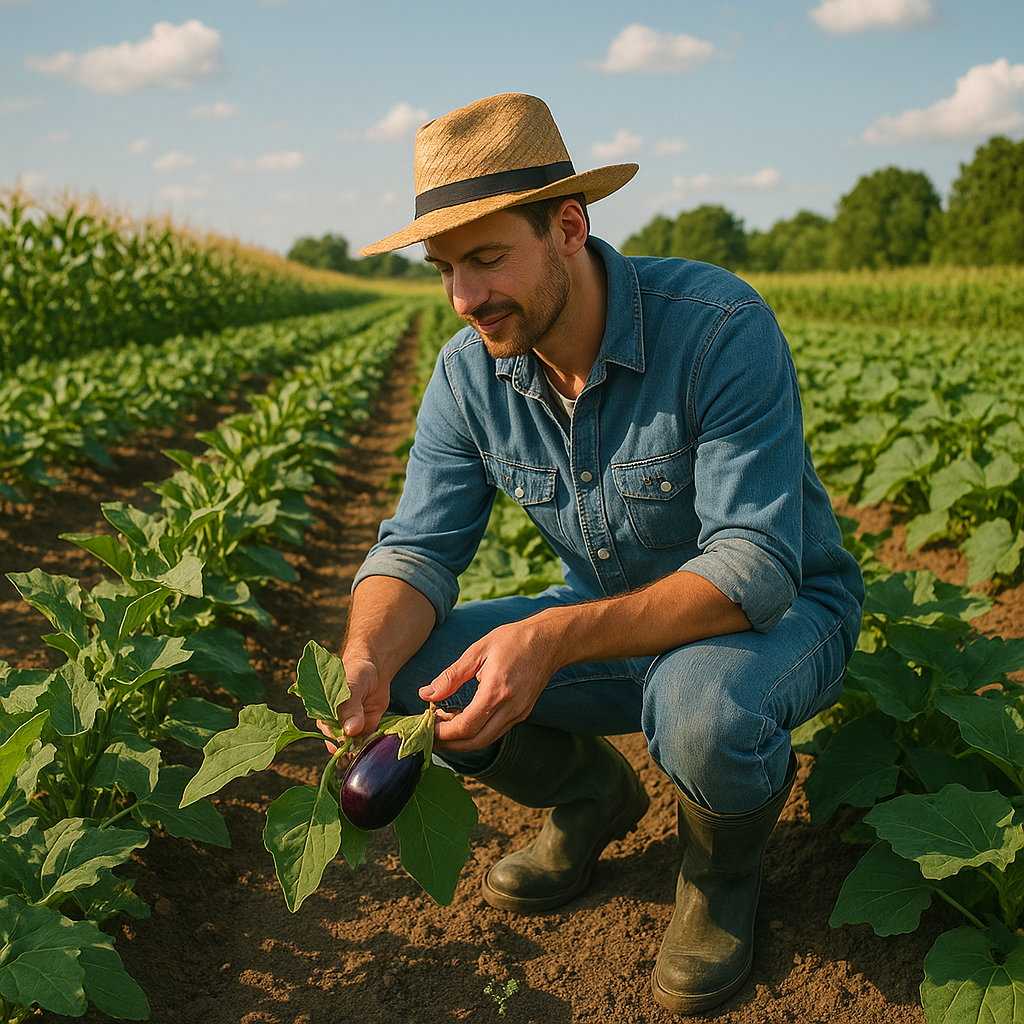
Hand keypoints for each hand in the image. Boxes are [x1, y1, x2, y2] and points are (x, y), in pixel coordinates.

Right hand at [315, 656, 390, 752]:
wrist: (373, 670)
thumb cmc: (356, 674)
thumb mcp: (351, 687)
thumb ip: (350, 708)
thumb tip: (351, 730)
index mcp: (324, 715)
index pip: (329, 734)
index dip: (339, 740)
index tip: (351, 738)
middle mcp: (335, 725)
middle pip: (340, 746)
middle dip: (350, 750)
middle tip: (361, 746)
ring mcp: (350, 730)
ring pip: (353, 748)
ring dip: (360, 751)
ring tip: (368, 747)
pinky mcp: (365, 730)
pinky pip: (367, 743)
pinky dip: (371, 746)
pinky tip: (375, 745)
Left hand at [418, 619, 559, 751]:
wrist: (550, 641)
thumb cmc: (514, 640)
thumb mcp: (477, 651)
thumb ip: (451, 676)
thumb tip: (426, 695)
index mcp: (497, 691)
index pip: (465, 727)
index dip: (442, 733)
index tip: (425, 725)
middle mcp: (510, 709)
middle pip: (475, 742)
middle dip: (448, 743)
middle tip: (428, 733)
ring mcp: (518, 714)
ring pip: (485, 740)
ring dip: (461, 739)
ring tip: (442, 724)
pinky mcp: (521, 713)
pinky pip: (494, 731)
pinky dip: (475, 731)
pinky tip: (462, 716)